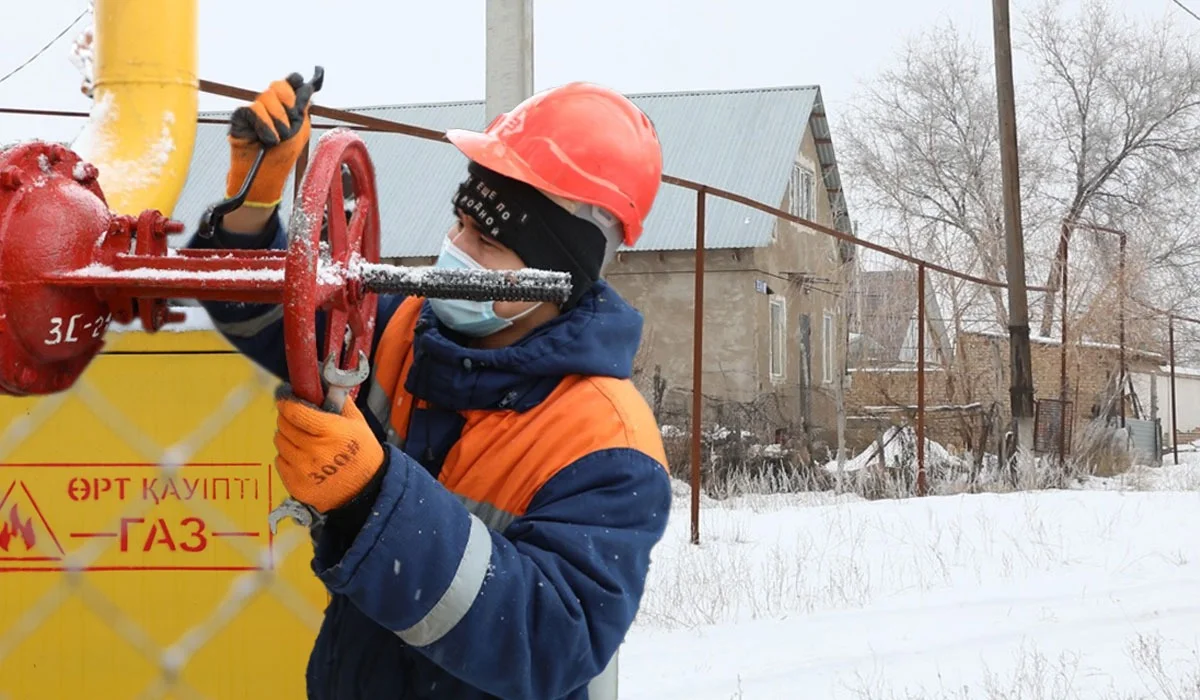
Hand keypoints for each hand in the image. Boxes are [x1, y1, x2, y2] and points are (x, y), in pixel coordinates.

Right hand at [226, 70, 319, 208]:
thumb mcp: (301, 130)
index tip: (302, 87)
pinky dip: (264, 125)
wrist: (267, 174)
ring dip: (277, 121)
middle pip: (279, 85)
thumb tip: (307, 87)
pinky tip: (266, 138)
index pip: (291, 83)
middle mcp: (271, 105)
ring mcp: (256, 110)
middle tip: (290, 123)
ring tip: (278, 138)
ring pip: (266, 96)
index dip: (296, 83)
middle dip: (288, 103)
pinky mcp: (241, 117)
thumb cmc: (283, 157)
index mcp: (287, 107)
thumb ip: (303, 107)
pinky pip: (253, 109)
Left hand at [273, 384, 383, 512]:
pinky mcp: (296, 485)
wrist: (367, 490)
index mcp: (330, 432)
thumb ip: (338, 402)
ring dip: (287, 438)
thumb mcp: (357, 423)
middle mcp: (314, 451)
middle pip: (283, 426)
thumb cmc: (363, 454)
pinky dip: (287, 457)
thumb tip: (322, 384)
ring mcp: (303, 470)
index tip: (285, 401)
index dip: (287, 403)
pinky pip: (280, 462)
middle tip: (296, 421)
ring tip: (302, 441)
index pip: (294, 412)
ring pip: (280, 443)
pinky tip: (303, 458)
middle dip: (287, 419)